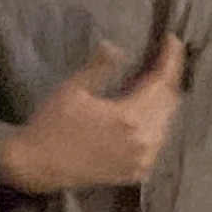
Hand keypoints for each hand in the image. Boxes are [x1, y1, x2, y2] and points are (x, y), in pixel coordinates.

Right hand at [0, 36, 185, 198]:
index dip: (170, 60)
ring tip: (159, 79)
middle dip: (169, 77)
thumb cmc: (52, 125)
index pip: (161, 82)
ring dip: (165, 100)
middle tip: (167, 56)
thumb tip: (116, 46)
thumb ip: (100, 67)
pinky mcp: (137, 172)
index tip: (173, 40)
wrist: (38, 167)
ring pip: (166, 123)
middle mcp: (144, 141)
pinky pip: (158, 142)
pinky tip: (150, 112)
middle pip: (169, 103)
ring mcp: (143, 159)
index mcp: (130, 118)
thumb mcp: (73, 89)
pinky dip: (157, 123)